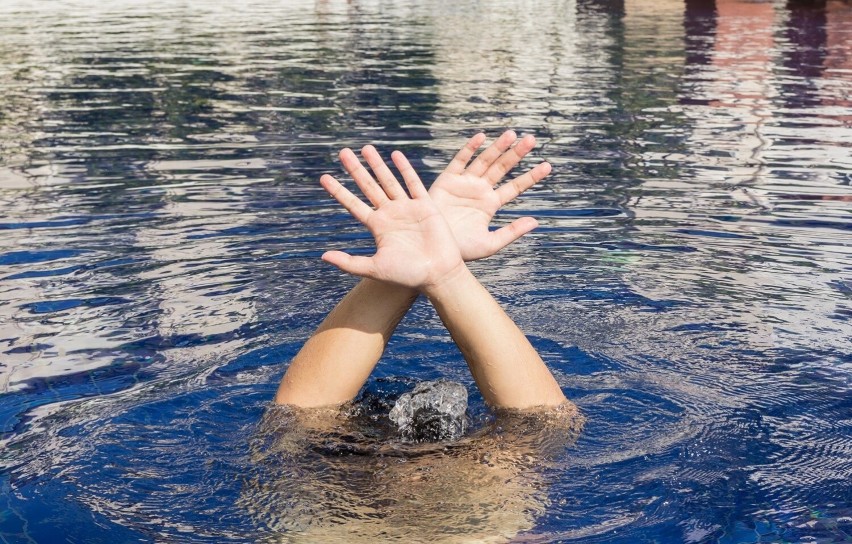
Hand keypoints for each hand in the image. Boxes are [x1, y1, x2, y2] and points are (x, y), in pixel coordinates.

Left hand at [321, 149, 464, 290]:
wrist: (438, 274)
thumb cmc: (407, 275)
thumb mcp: (375, 269)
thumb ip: (349, 262)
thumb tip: (323, 256)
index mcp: (377, 227)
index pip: (353, 204)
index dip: (339, 191)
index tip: (324, 177)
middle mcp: (390, 214)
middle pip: (368, 186)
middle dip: (355, 170)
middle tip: (342, 152)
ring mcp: (407, 208)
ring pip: (388, 181)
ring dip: (377, 165)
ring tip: (366, 148)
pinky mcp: (425, 205)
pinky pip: (413, 183)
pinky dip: (405, 169)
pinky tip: (395, 155)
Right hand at [429, 130, 550, 260]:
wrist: (434, 247)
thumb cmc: (461, 250)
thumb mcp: (490, 243)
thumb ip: (512, 232)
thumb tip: (536, 222)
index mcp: (491, 204)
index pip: (515, 186)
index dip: (531, 176)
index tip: (547, 166)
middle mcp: (480, 190)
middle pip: (502, 168)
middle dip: (516, 154)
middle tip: (531, 140)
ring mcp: (465, 183)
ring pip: (485, 160)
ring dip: (497, 147)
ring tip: (512, 134)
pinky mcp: (448, 180)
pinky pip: (460, 161)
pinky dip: (470, 149)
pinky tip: (481, 137)